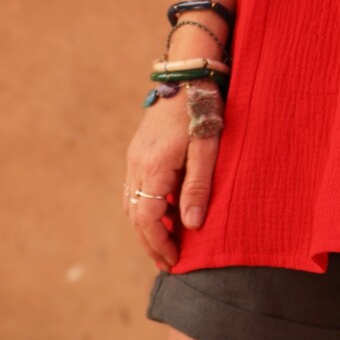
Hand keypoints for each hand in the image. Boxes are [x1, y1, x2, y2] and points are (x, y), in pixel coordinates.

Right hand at [123, 88, 219, 272]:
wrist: (189, 74)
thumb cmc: (203, 110)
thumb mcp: (208, 149)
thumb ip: (198, 187)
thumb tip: (191, 226)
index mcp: (154, 167)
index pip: (147, 219)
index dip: (159, 244)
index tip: (174, 261)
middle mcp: (137, 164)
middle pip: (135, 216)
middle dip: (150, 243)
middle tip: (168, 264)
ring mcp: (135, 156)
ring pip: (131, 203)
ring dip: (145, 227)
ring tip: (164, 246)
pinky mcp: (139, 150)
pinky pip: (134, 188)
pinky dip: (143, 208)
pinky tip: (160, 214)